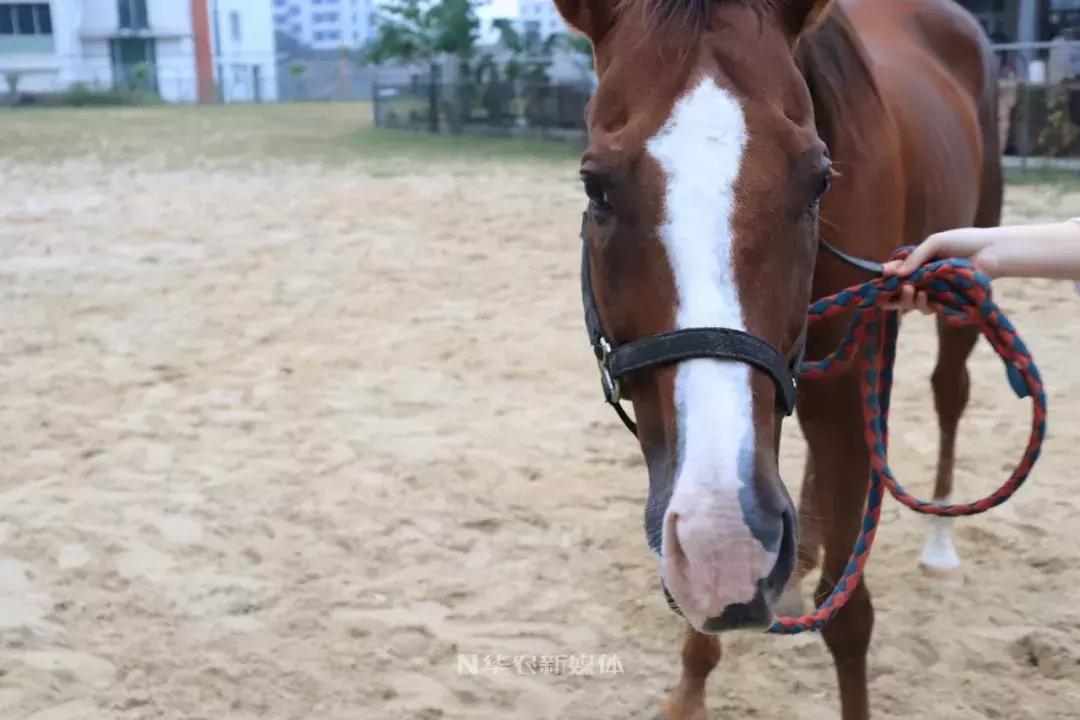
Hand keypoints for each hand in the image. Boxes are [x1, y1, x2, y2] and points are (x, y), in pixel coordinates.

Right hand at [881, 227, 1003, 314]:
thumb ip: (915, 257)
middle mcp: (925, 278)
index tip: (882, 275)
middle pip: (899, 291)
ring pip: (911, 302)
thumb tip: (894, 273)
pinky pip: (928, 309)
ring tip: (908, 290)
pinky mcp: (946, 302)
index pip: (897, 272)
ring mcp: (935, 291)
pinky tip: (924, 296)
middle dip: (891, 294)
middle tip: (889, 291)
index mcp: (920, 262)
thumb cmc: (965, 242)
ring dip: (906, 299)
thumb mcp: (935, 243)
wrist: (992, 252)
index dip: (888, 275)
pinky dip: (922, 304)